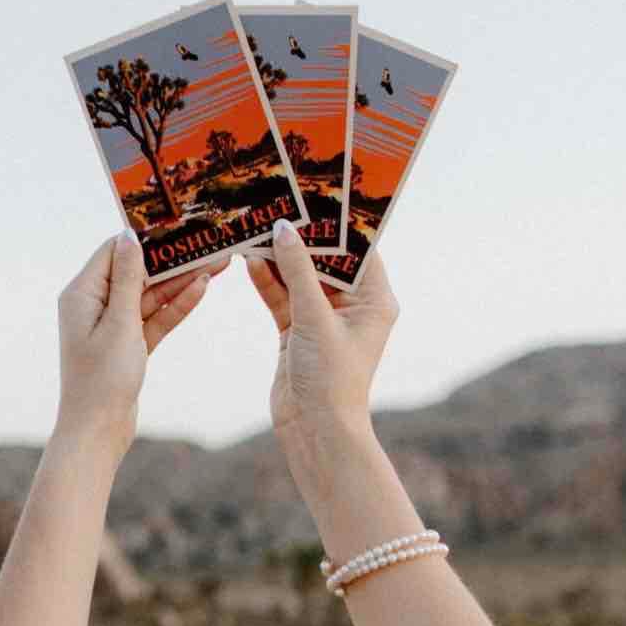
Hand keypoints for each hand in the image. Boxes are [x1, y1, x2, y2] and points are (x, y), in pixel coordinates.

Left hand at [56, 232, 224, 441]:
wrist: (98, 432)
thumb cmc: (101, 380)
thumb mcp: (119, 324)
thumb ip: (128, 279)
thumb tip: (129, 237)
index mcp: (82, 294)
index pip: (114, 251)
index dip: (146, 236)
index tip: (178, 219)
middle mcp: (94, 305)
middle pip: (137, 271)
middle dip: (172, 258)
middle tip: (207, 239)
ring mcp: (112, 325)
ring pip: (150, 295)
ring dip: (181, 281)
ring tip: (218, 260)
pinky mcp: (128, 344)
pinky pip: (154, 317)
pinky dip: (176, 306)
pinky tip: (203, 288)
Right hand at [246, 220, 399, 461]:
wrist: (314, 429)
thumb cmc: (331, 377)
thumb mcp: (315, 318)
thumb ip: (298, 272)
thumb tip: (284, 229)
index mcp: (374, 299)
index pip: (359, 249)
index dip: (337, 223)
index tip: (315, 196)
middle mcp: (352, 306)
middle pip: (325, 261)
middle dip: (301, 238)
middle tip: (278, 207)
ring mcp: (322, 319)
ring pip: (299, 278)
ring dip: (279, 259)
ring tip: (256, 229)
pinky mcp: (297, 332)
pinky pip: (282, 298)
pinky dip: (268, 282)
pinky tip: (250, 262)